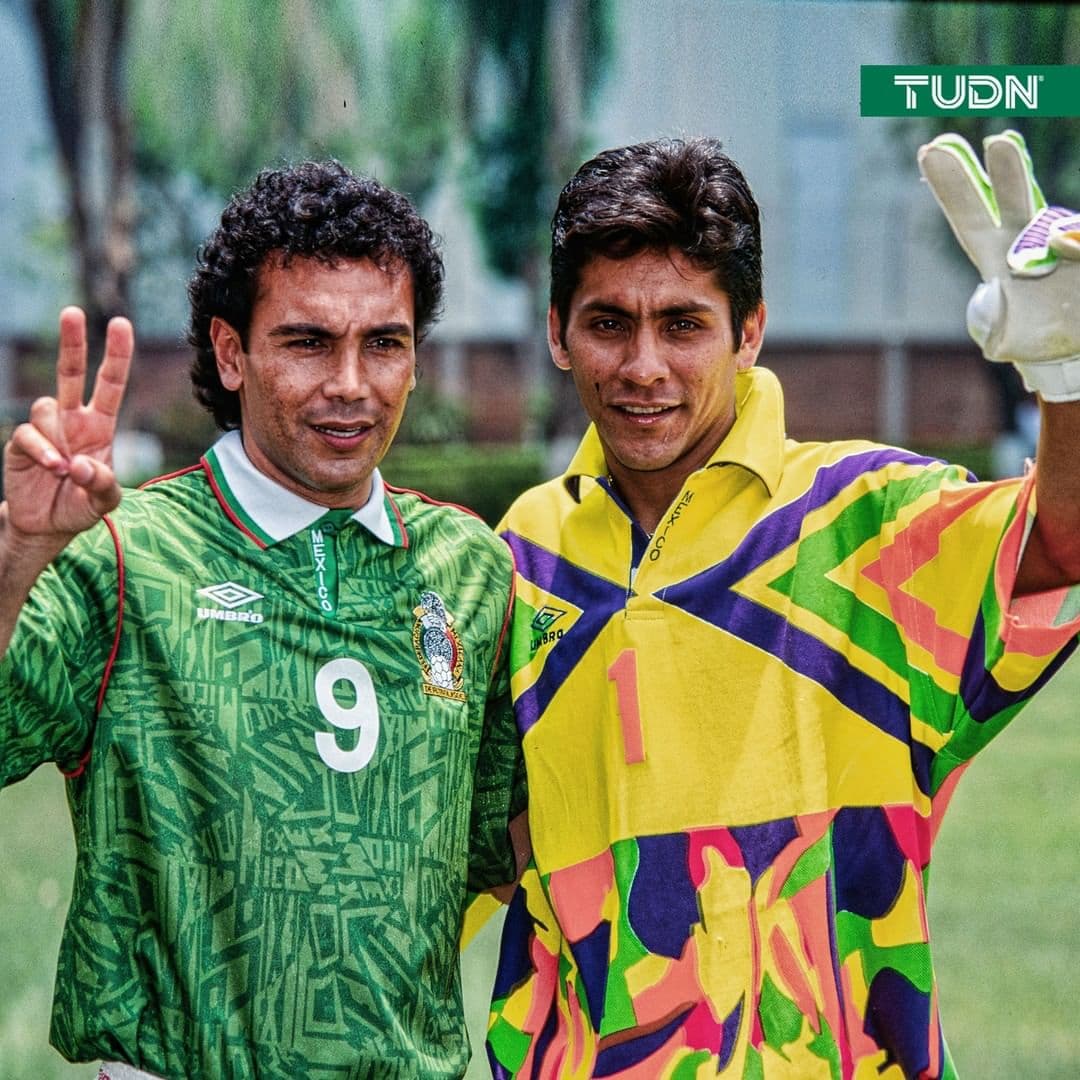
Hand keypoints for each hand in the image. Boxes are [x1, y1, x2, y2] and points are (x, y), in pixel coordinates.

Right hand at [3, 307, 132, 547]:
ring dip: (59, 438)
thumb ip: (102, 485)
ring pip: (47, 407)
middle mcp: (72, 420)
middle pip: (71, 373)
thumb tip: (80, 464)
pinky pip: (29, 434)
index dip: (116, 355)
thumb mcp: (105, 501)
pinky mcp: (22, 442)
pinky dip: (42, 450)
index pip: (110, 384)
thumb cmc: (82, 506)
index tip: (121, 324)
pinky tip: (53, 467)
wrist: (48, 525)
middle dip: (72, 342)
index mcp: (100, 426)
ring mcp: (46, 429)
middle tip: (73, 312)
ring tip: (65, 472)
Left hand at [917, 130, 1079, 401]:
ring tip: (1035, 173)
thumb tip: (1056, 247)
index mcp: (996, 258)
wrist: (1076, 343)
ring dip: (1050, 201)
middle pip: (1014, 200)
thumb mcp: (1010, 338)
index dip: (952, 186)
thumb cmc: (1037, 337)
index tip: (930, 150)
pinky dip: (1078, 248)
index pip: (969, 218)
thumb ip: (1010, 316)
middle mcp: (1029, 242)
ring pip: (1058, 223)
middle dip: (1006, 171)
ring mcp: (1063, 243)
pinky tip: (1067, 252)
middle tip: (997, 140)